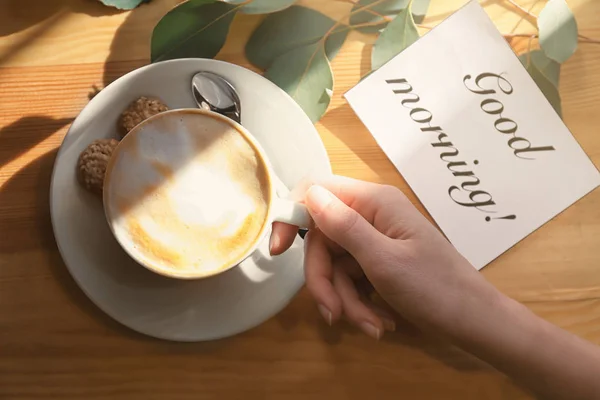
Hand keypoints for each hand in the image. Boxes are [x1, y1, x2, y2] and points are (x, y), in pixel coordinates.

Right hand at [270, 175, 496, 339]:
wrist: (474, 322)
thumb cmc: (435, 288)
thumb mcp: (384, 261)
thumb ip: (344, 226)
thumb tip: (308, 194)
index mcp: (374, 202)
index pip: (317, 190)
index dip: (292, 216)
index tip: (278, 250)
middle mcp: (371, 215)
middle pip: (322, 239)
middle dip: (325, 280)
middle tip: (333, 313)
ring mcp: (374, 239)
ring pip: (335, 264)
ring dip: (345, 299)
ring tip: (371, 326)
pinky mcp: (377, 262)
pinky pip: (351, 278)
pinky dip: (358, 303)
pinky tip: (378, 322)